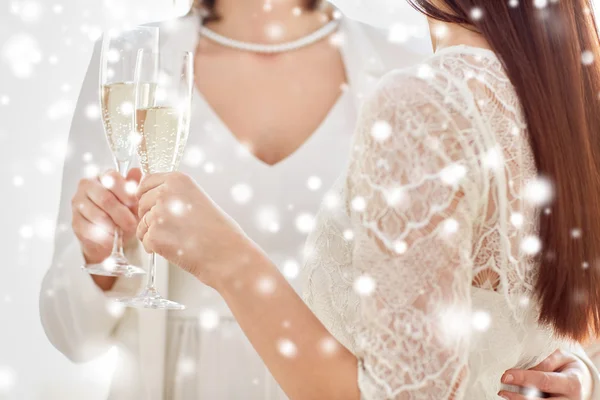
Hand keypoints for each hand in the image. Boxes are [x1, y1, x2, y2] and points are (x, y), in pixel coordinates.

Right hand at [71, 168, 141, 264]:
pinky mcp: (75, 221)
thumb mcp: (132, 200)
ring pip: (97, 215)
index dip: (126, 193)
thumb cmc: (123, 212)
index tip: (136, 205)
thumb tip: (136, 171)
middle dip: (122, 214)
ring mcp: (78, 203)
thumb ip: (134, 186)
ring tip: (123, 233)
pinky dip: (104, 237)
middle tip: (133, 225)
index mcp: (103, 176)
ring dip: (114, 227)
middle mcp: (87, 186)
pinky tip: (112, 239)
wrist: (110, 234)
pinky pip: (89, 230)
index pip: (113, 178)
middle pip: (105, 199)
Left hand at [136, 172, 250, 287]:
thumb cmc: (218, 229)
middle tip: (173, 227)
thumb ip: (173, 193)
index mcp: (177, 180)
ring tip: (178, 239)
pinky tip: (175, 248)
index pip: (146, 181)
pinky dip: (156, 248)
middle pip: (141, 203)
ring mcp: (158, 214)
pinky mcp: (154, 236)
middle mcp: (165, 193)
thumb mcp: (196, 198)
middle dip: (151, 216)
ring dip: (154, 233)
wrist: (227, 253)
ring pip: (142, 224)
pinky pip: (145, 241)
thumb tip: (148, 195)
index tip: (154, 204)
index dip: (148, 195)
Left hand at [499, 349, 590, 399]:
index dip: (524, 378)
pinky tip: (512, 398)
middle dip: (519, 396)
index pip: (544, 380)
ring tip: (505, 394)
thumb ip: (545, 361)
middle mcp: (571, 399)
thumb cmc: (565, 366)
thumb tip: (526, 367)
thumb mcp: (560, 357)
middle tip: (501, 390)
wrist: (577, 381)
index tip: (506, 376)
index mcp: (572, 382)